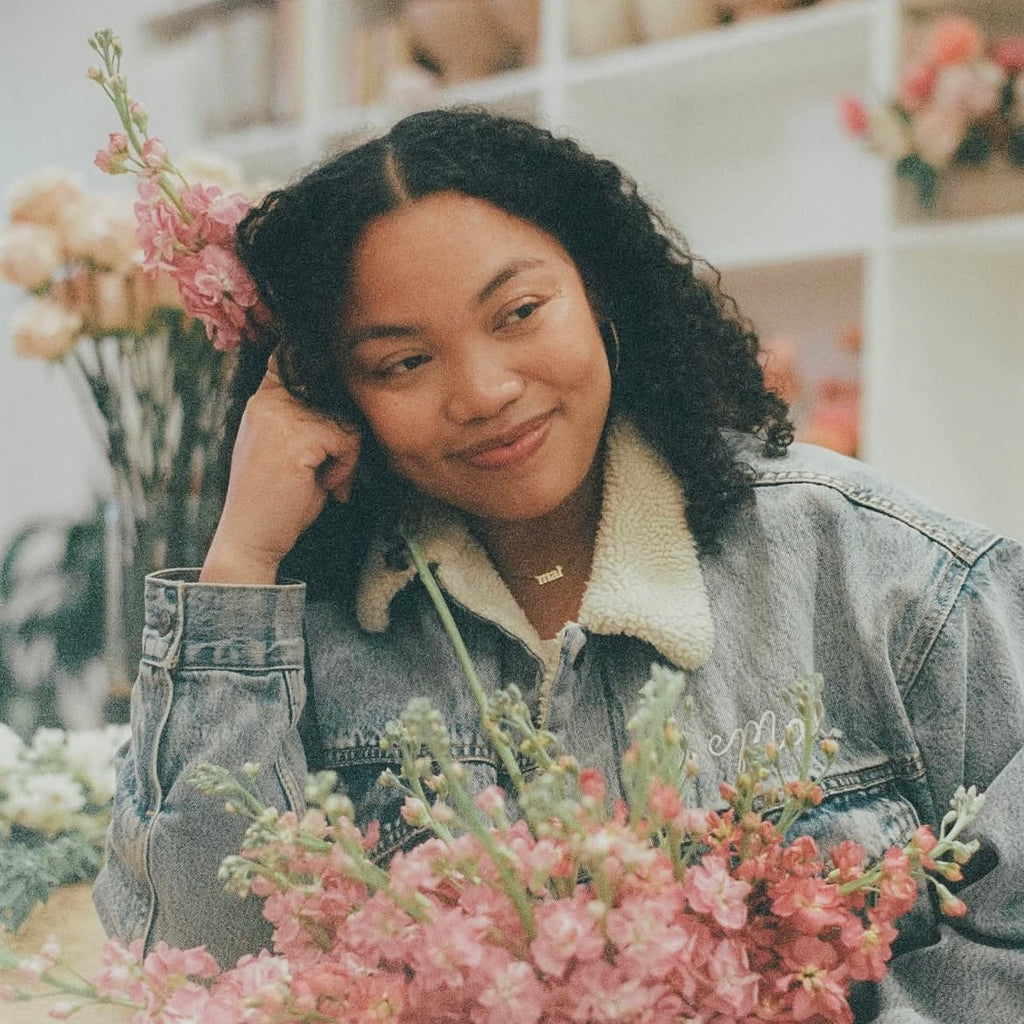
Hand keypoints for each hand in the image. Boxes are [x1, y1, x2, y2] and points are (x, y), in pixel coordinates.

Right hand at [201, 355, 360, 583]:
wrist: (252, 538)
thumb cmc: (277, 499)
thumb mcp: (291, 449)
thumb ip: (312, 420)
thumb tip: (351, 395)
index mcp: (264, 400)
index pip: (297, 360)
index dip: (322, 370)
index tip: (331, 388)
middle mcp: (268, 401)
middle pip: (335, 394)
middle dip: (344, 435)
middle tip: (332, 470)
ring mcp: (280, 416)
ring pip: (345, 420)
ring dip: (347, 456)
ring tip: (326, 481)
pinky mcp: (297, 437)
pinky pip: (347, 441)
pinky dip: (346, 468)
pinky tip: (325, 486)